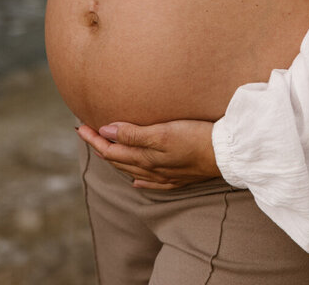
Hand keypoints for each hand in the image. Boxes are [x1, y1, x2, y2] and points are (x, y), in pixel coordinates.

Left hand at [77, 120, 220, 189]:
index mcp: (144, 158)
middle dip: (100, 145)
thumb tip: (105, 132)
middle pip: (118, 159)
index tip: (80, 126)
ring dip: (116, 158)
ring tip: (107, 148)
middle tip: (86, 132)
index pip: (111, 149)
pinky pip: (152, 183)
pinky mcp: (180, 178)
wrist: (228, 154)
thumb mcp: (162, 133)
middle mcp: (151, 170)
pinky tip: (136, 180)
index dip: (94, 138)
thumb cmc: (196, 138)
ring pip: (132, 170)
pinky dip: (139, 179)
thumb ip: (133, 133)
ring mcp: (166, 176)